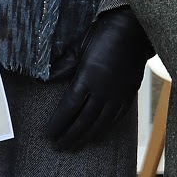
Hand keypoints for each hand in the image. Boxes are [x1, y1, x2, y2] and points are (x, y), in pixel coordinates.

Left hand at [47, 8, 153, 150]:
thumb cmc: (102, 34)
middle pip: (83, 121)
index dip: (58, 124)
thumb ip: (62, 66)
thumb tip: (43, 79)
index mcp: (87, 78)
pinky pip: (116, 117)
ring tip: (75, 146)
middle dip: (69, 136)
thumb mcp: (79, 47)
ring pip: (100, 123)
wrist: (133, 29)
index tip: (48, 135)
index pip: (69, 108)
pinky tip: (98, 135)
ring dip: (86, 137)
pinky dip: (106, 128)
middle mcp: (103, 90)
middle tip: (58, 147)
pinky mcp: (129, 94)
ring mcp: (118, 94)